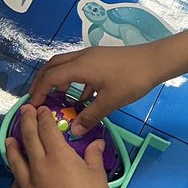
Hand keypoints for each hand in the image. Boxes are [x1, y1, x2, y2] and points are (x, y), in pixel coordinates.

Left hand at [5, 104, 115, 187]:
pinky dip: (16, 178)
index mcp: (58, 156)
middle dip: (26, 122)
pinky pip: (15, 187)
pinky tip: (18, 176)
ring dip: (13, 148)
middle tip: (24, 112)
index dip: (43, 117)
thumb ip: (93, 154)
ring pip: (16, 162)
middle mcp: (39, 167)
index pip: (47, 130)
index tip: (41, 109)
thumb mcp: (97, 172)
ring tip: (10, 140)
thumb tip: (97, 142)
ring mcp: (28, 187)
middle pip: (29, 139)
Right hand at [28, 44, 165, 134]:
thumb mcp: (109, 102)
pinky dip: (76, 81)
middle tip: (38, 99)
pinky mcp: (102, 59)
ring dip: (60, 80)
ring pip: (67, 65)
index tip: (33, 106)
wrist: (155, 61)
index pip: (51, 77)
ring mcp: (93, 56)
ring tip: (59, 100)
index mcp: (80, 66)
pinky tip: (83, 98)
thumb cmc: (131, 80)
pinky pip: (81, 68)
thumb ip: (90, 116)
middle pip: (54, 65)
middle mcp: (83, 57)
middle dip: (43, 81)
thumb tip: (74, 131)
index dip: (39, 91)